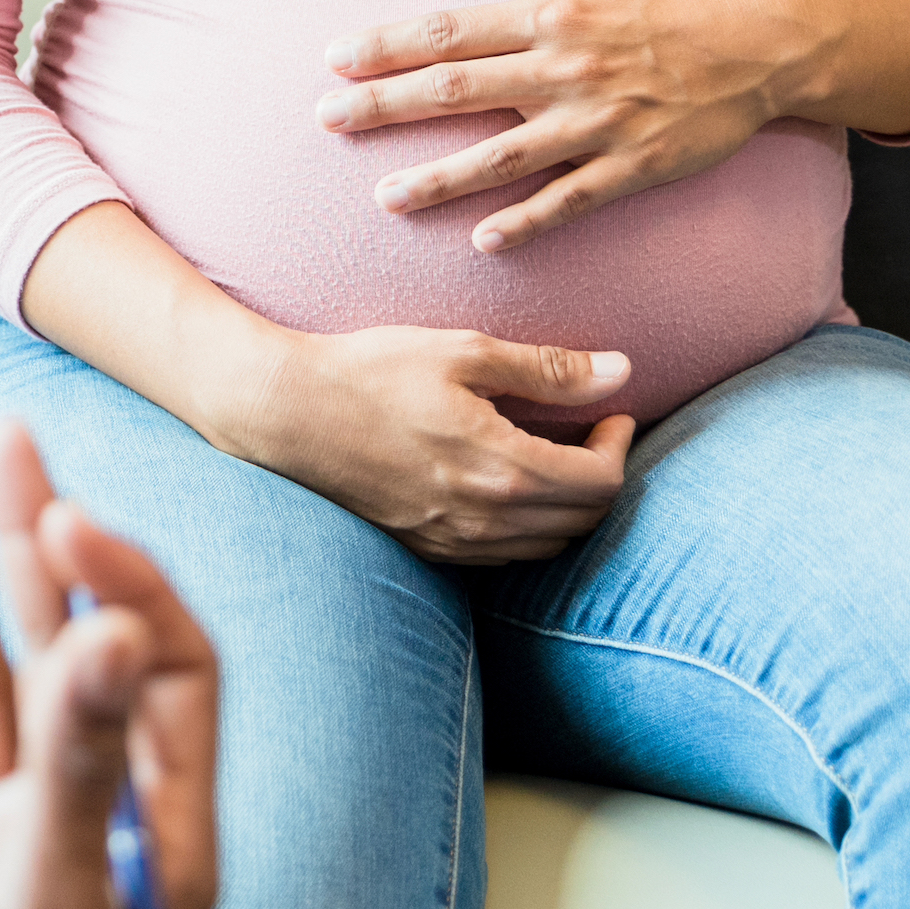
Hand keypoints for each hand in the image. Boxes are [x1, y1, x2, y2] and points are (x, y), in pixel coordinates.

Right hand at [0, 419, 218, 908]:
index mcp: (153, 839)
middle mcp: (78, 837)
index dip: (119, 582)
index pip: (157, 671)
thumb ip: (82, 767)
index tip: (63, 512)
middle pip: (65, 657)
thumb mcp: (55, 904)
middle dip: (37, 545)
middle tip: (6, 438)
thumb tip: (112, 629)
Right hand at [210, 322, 637, 562]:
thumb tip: (621, 370)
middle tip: (591, 431)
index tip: (612, 413)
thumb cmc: (372, 371)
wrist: (288, 413)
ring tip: (555, 456)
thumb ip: (547, 367)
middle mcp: (486, 519)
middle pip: (584, 521)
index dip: (620, 446)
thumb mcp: (463, 352)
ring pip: (547, 545)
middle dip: (602, 476)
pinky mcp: (426, 549)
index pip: (602, 483)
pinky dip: (527, 527)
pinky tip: (508, 484)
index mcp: (503, 468)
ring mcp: (454, 542)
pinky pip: (504, 556)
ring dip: (568, 507)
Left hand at [316, 0, 909, 254]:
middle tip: (327, 121)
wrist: (764, 42)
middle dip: (384, 108)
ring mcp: (597, 124)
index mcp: (550, 15)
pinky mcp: (631, 166)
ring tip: (386, 198)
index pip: (449, 31)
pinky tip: (482, 242)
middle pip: (456, 92)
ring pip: (501, 158)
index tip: (335, 59)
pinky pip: (568, 201)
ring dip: (439, 180)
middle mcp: (564, 71)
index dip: (387, 45)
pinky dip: (526, 223)